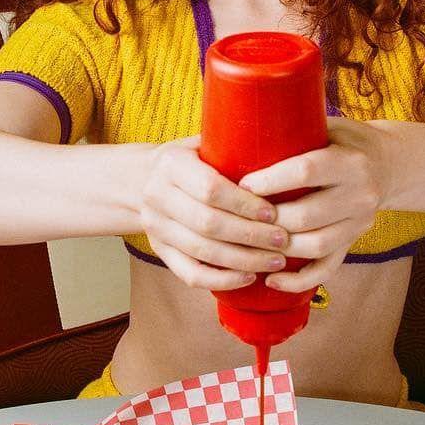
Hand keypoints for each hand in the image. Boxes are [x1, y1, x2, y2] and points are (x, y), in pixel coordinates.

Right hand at [138, 138, 289, 290]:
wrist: (140, 179)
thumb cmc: (189, 160)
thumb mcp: (203, 143)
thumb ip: (231, 146)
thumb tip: (280, 145)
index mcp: (170, 164)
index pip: (210, 189)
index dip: (245, 204)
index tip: (274, 212)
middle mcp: (157, 196)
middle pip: (208, 224)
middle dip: (251, 236)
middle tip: (283, 240)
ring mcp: (155, 227)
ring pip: (203, 252)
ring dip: (244, 260)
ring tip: (276, 261)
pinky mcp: (159, 250)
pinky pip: (190, 274)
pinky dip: (221, 280)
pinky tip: (249, 277)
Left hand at [237, 118, 391, 292]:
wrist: (390, 164)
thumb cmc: (346, 140)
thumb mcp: (330, 126)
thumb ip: (298, 130)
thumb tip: (246, 130)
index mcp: (351, 162)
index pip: (306, 172)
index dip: (270, 181)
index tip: (243, 185)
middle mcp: (360, 194)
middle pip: (306, 215)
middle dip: (267, 219)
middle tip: (238, 217)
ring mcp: (360, 223)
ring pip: (315, 245)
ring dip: (278, 248)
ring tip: (250, 242)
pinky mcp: (355, 242)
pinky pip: (327, 268)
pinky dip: (298, 280)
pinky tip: (272, 280)